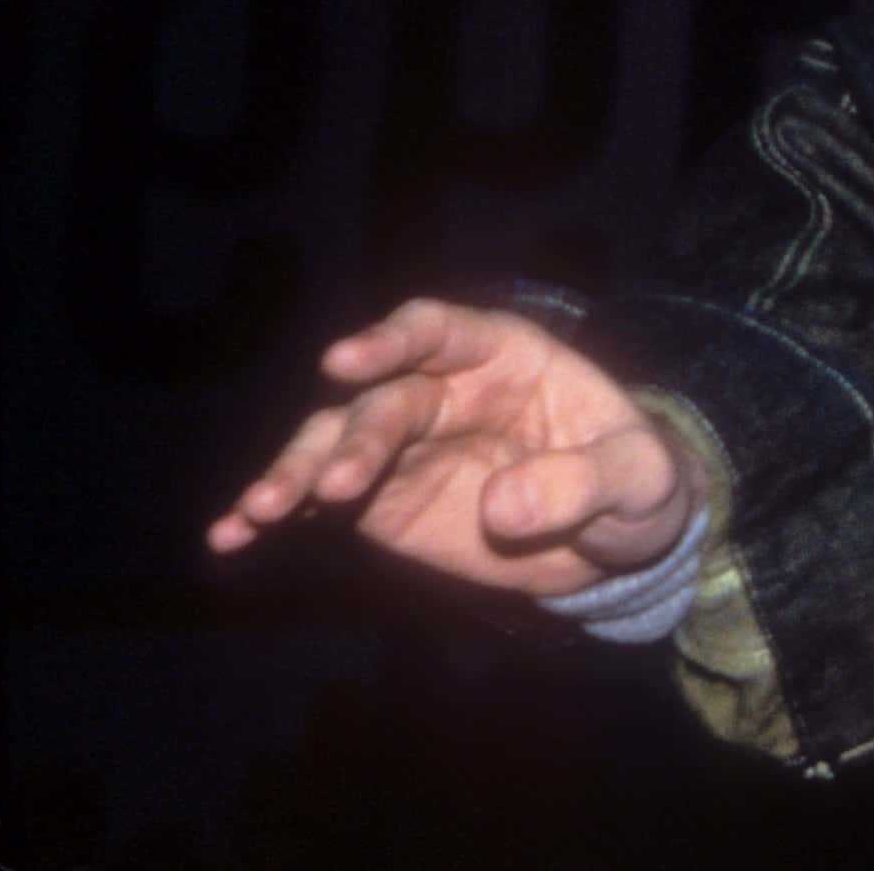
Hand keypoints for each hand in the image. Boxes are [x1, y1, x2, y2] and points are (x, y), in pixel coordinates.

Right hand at [206, 298, 693, 597]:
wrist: (616, 541)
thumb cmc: (636, 486)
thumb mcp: (641, 483)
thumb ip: (584, 483)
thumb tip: (503, 507)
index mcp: (505, 355)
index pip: (441, 330)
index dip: (394, 339)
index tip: (348, 360)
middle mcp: (443, 388)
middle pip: (382, 398)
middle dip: (353, 438)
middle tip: (338, 487)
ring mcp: (402, 444)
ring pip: (334, 442)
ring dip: (294, 472)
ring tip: (261, 513)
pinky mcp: (378, 498)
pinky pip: (317, 499)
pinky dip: (273, 512)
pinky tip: (232, 535)